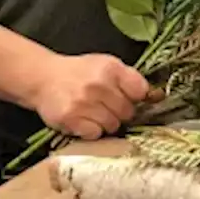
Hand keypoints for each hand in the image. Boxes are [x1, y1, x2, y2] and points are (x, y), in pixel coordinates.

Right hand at [29, 53, 149, 140]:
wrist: (43, 78)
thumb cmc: (79, 73)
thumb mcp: (105, 65)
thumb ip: (129, 79)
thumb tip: (157, 96)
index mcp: (111, 68)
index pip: (140, 91)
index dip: (135, 97)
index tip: (127, 98)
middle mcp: (99, 85)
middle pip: (127, 112)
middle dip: (120, 112)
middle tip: (106, 106)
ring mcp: (84, 103)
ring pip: (113, 125)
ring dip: (106, 122)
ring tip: (93, 112)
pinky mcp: (72, 119)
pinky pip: (95, 134)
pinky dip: (91, 130)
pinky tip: (83, 119)